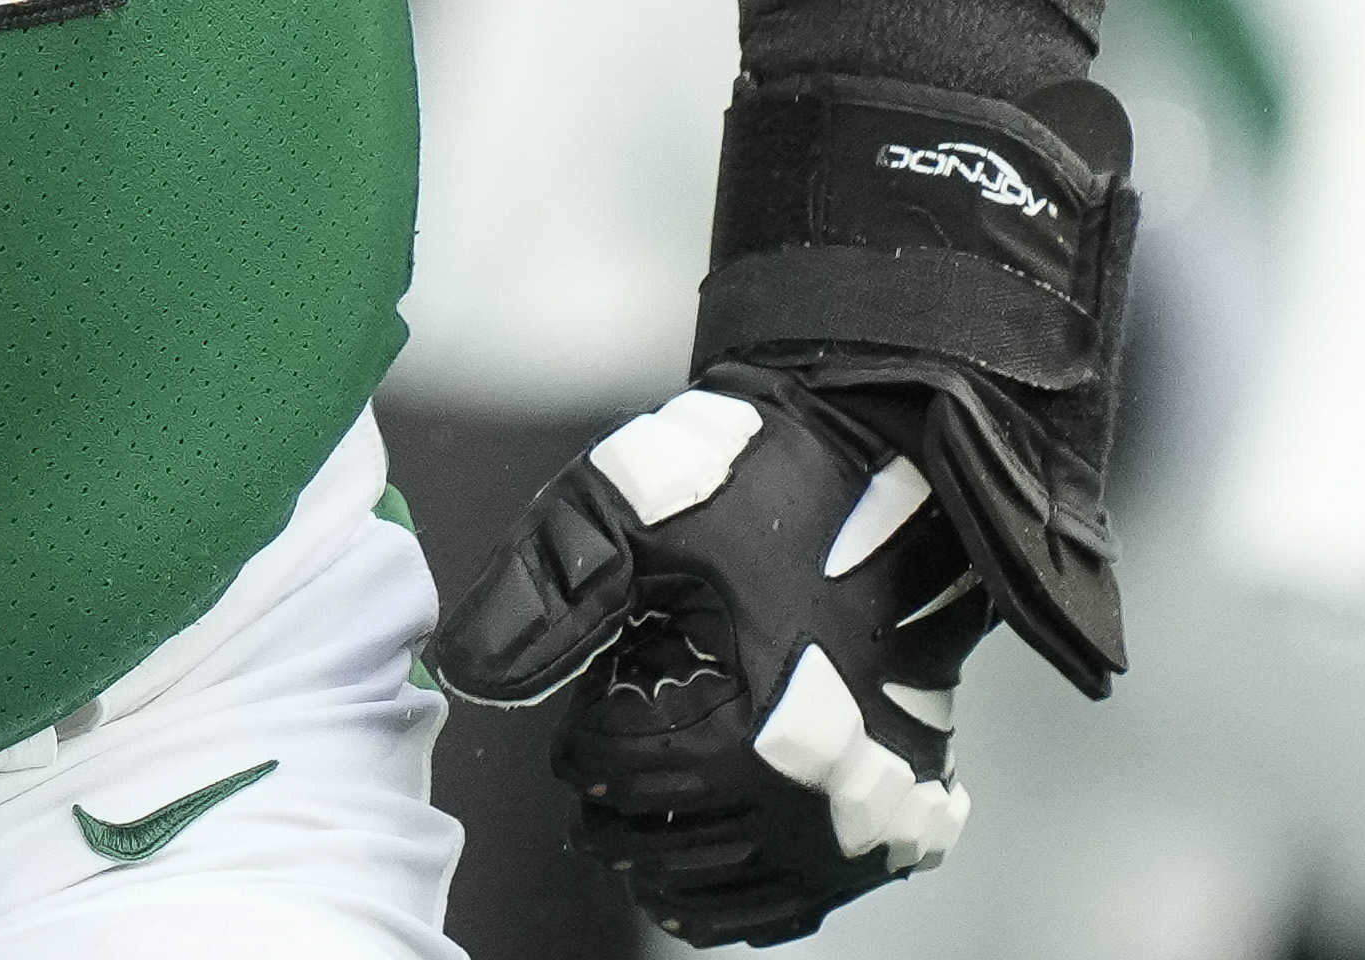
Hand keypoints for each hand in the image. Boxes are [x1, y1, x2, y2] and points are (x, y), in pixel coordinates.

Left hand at [429, 378, 997, 943]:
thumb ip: (544, 594)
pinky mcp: (898, 823)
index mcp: (747, 729)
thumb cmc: (776, 479)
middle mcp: (812, 796)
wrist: (902, 459)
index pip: (613, 773)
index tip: (583, 710)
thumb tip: (463, 666)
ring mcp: (862, 820)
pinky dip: (740, 902)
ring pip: (724, 891)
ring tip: (631, 822)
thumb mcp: (635, 511)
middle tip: (594, 769)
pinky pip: (798, 904)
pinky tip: (701, 879)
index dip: (578, 740)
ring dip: (662, 861)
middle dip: (611, 805)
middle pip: (660, 842)